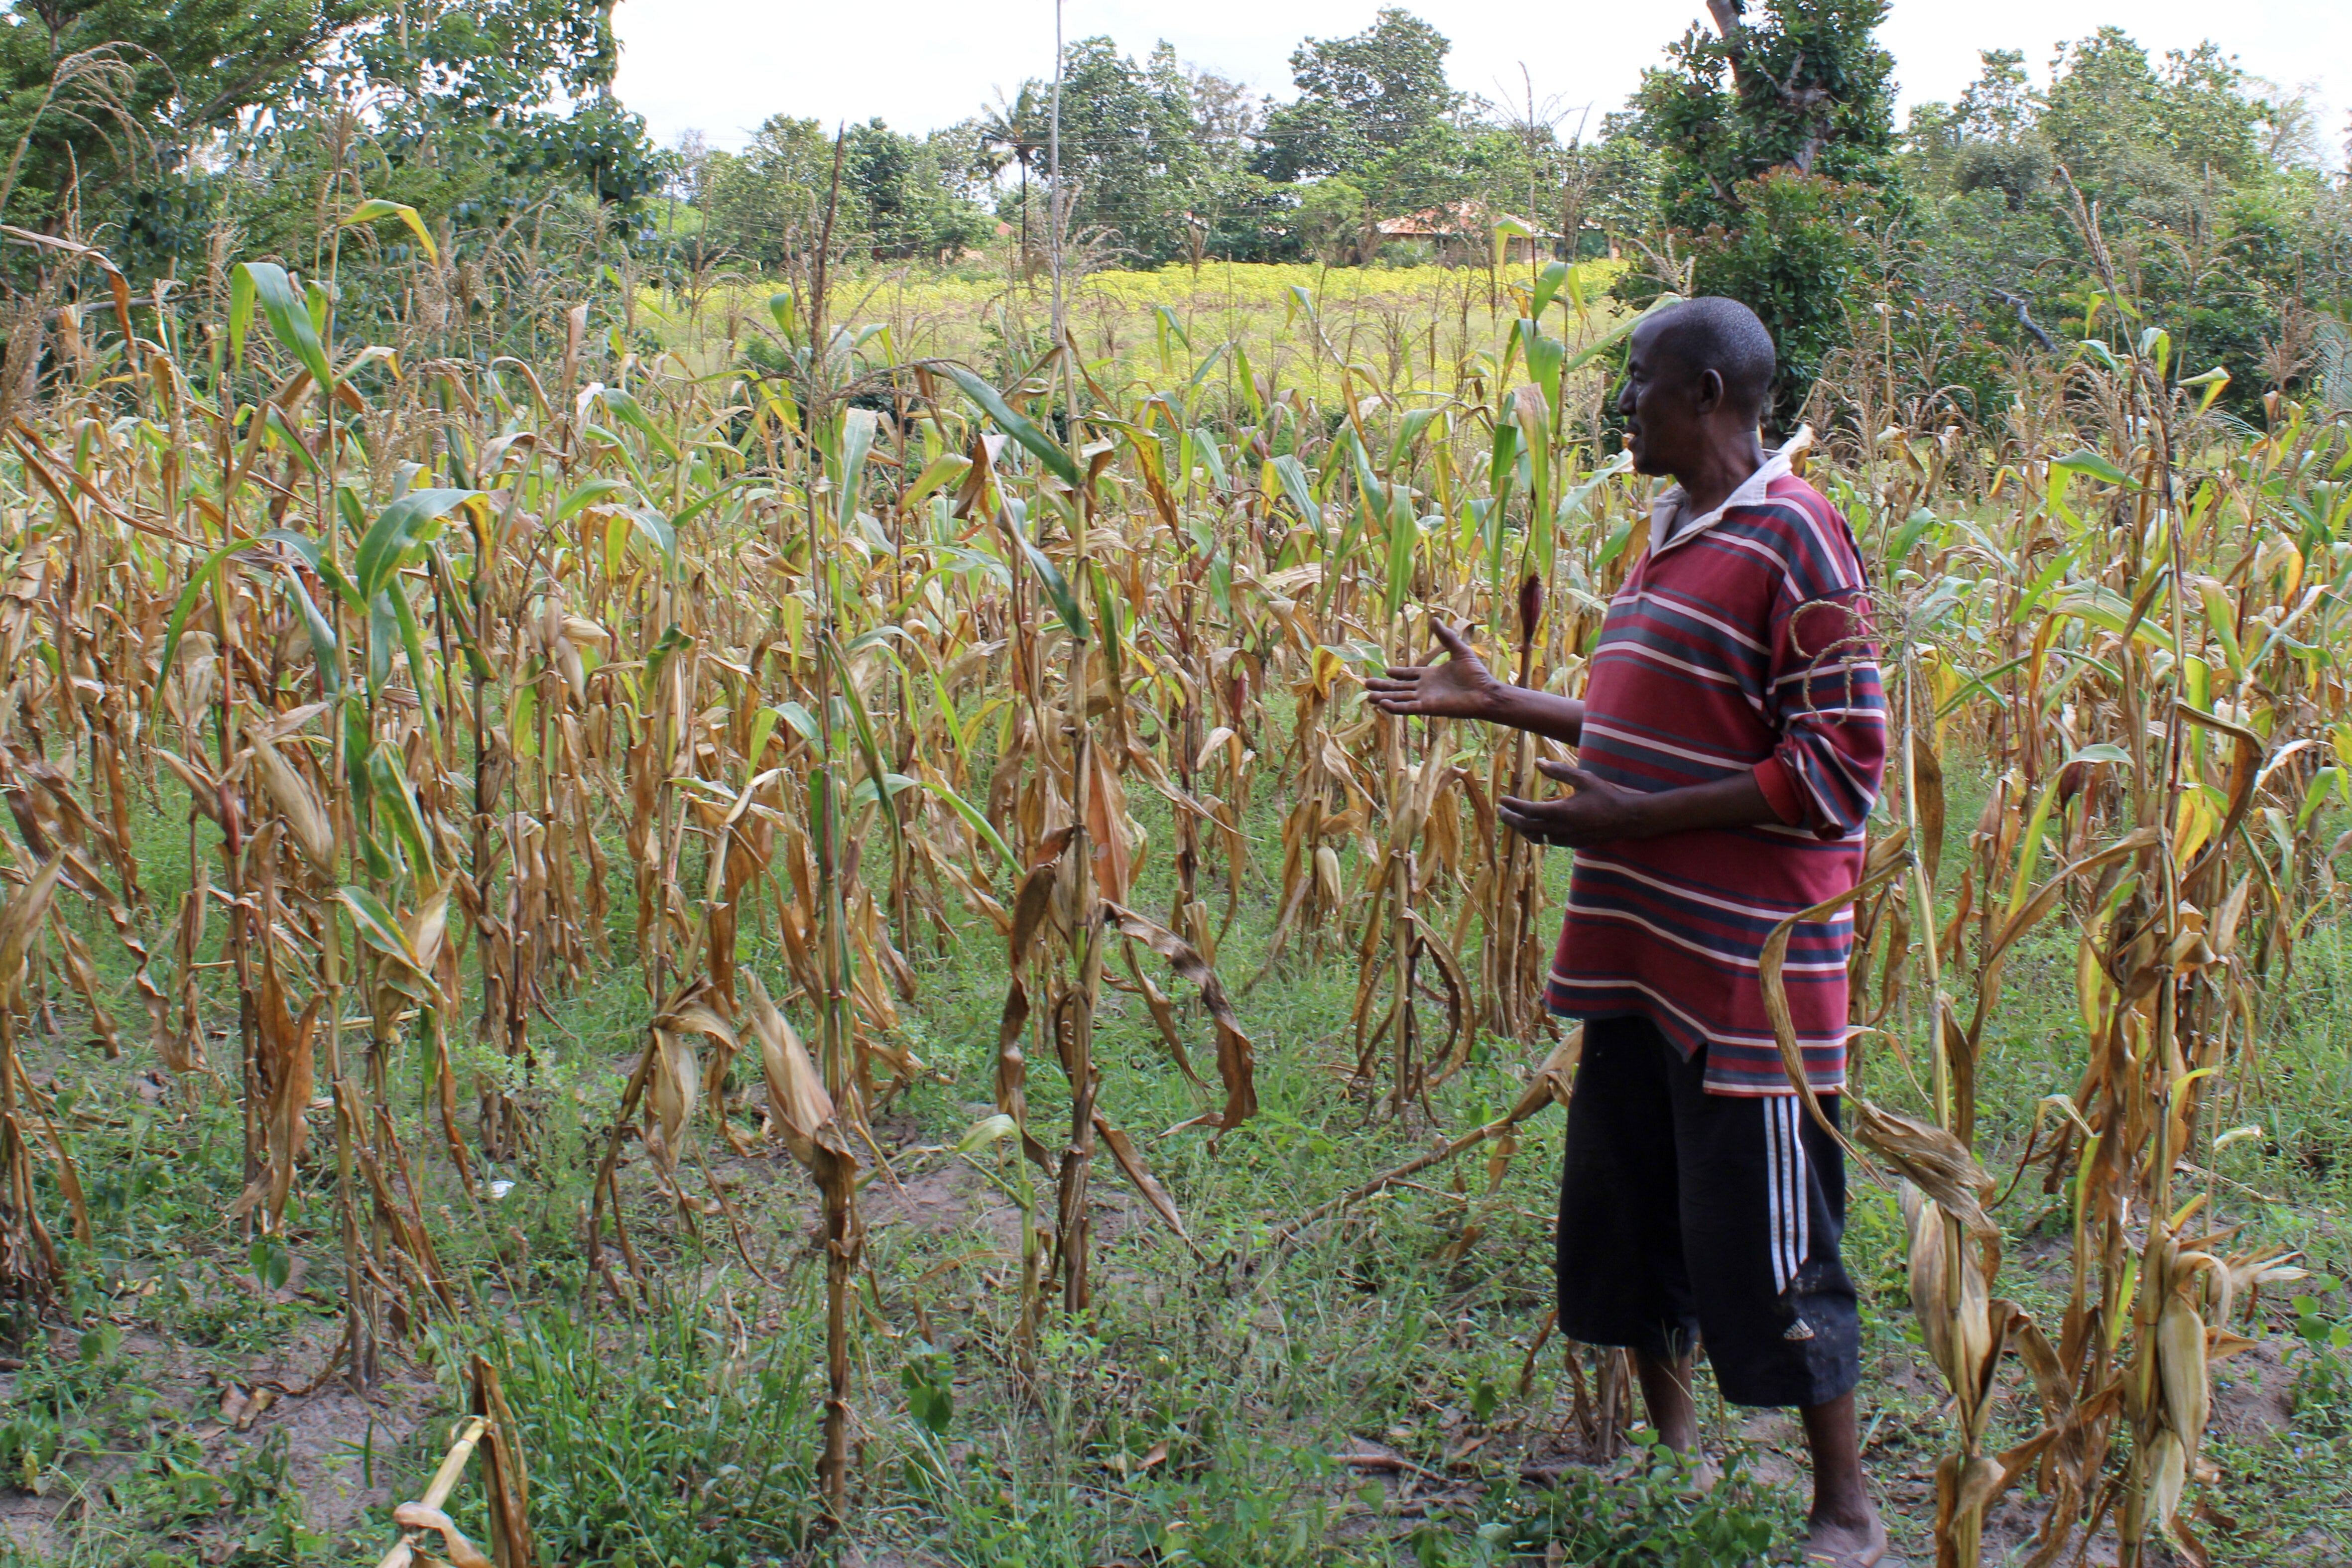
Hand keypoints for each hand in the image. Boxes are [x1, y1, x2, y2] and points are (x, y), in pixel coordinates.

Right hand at [1364, 623, 1501, 721]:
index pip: (1409, 675)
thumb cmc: (1476, 673)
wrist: (1485, 692)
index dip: (1397, 673)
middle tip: (1366, 683)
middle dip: (1383, 686)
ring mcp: (1425, 699)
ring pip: (1399, 698)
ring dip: (1384, 698)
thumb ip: (1446, 636)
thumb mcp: (1459, 650)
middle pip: (1399, 687)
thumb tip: (1435, 619)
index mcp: (1430, 675)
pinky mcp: (1428, 708)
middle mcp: (1425, 688)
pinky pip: (1408, 708)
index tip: (1385, 671)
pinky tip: (1383, 704)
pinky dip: (1395, 707)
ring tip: (1369, 697)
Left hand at [1498, 760, 1650, 848]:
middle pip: (1527, 827)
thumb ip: (1559, 771)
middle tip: (1501, 812)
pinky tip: (1535, 827)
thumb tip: (1539, 762)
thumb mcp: (1584, 778)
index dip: (1513, 806)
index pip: (1528, 811)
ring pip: (1536, 837)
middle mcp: (1560, 828)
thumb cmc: (1605, 795)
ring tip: (1514, 819)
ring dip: (1522, 829)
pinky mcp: (1572, 844)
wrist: (1626, 819)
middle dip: (1511, 820)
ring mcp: (1565, 839)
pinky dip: (1536, 834)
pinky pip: (1548, 841)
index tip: (1503, 799)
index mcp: (1561, 812)